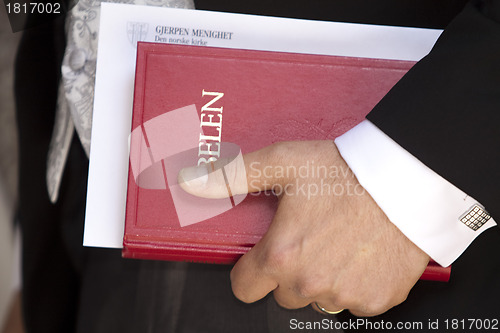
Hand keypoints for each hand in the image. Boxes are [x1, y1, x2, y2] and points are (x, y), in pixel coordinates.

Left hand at [179, 140, 429, 315]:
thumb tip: (189, 179)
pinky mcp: (377, 299)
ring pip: (318, 299)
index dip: (249, 271)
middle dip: (289, 272)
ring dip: (323, 279)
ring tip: (337, 242)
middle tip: (308, 238)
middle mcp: (310, 284)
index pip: (243, 288)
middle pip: (282, 294)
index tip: (262, 256)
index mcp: (282, 256)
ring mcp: (345, 295)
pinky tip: (362, 253)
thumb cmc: (344, 171)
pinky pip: (355, 302)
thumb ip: (232, 176)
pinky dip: (355, 283)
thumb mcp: (282, 163)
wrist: (405, 177)